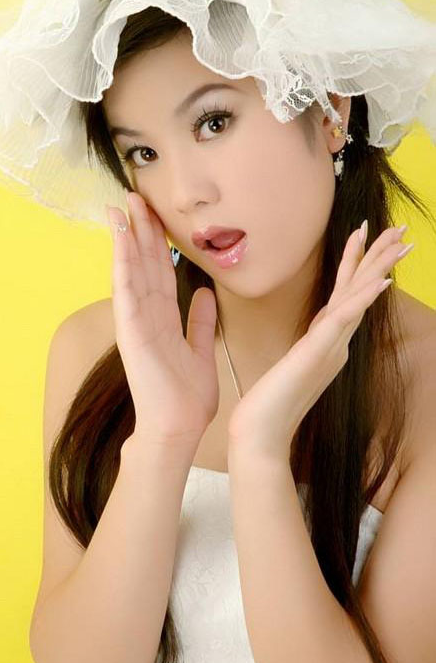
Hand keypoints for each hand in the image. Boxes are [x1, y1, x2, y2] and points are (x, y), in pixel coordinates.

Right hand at [106, 191, 218, 461]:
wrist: (178, 427)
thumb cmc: (187, 396)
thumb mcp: (201, 350)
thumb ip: (201, 321)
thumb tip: (204, 293)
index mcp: (163, 319)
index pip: (159, 271)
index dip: (157, 241)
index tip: (155, 213)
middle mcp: (146, 316)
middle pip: (143, 263)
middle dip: (140, 229)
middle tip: (135, 195)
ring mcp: (135, 322)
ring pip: (130, 270)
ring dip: (126, 238)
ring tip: (122, 206)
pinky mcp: (131, 332)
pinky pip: (127, 290)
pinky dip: (123, 263)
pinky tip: (121, 239)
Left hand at [227, 223, 412, 461]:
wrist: (261, 432)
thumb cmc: (272, 402)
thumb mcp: (294, 365)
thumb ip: (311, 349)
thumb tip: (321, 337)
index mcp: (327, 340)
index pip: (347, 295)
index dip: (359, 265)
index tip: (368, 237)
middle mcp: (334, 341)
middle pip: (360, 290)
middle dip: (379, 258)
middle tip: (401, 230)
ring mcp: (330, 346)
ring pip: (357, 299)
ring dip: (378, 269)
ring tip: (398, 243)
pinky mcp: (319, 353)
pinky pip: (344, 320)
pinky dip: (362, 299)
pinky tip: (380, 282)